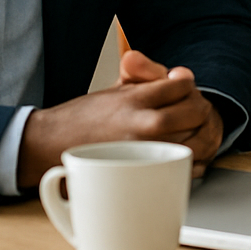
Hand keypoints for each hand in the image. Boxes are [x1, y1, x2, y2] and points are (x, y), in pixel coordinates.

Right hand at [18, 53, 222, 187]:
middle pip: (196, 112)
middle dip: (197, 107)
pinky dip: (194, 158)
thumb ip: (146, 75)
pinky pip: (189, 166)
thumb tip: (178, 74)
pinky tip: (183, 151)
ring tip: (187, 130)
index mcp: (134, 100)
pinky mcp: (145, 175)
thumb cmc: (85, 117)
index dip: (186, 84)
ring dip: (200, 133)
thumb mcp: (114, 88)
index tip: (179, 88)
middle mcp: (141, 126)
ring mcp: (145, 153)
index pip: (183, 85)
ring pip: (197, 139)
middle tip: (187, 109)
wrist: (50, 146)